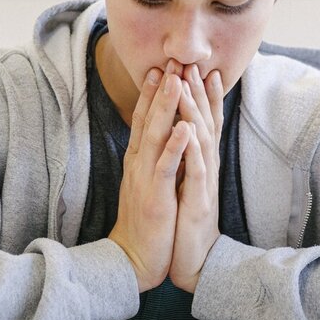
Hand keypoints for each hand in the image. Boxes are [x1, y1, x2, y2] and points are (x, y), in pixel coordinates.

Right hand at [108, 64, 193, 291]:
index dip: (154, 94)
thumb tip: (165, 137)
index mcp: (140, 160)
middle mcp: (139, 163)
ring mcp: (145, 177)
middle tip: (168, 61)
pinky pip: (165, 166)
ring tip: (175, 81)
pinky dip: (175, 145)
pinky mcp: (154, 195)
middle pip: (149, 119)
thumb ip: (156, 159)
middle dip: (159, 90)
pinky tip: (184, 127)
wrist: (135, 258)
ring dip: (165, 108)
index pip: (146, 120)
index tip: (162, 68)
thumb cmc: (147, 222)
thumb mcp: (151, 184)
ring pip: (155, 135)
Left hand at [168, 65, 222, 291]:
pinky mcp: (199, 200)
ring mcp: (205, 184)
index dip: (202, 96)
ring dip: (194, 111)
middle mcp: (206, 168)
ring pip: (201, 140)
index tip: (198, 69)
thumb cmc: (186, 225)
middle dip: (199, 92)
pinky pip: (196, 169)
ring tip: (185, 84)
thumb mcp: (185, 187)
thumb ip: (186, 162)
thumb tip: (183, 139)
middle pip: (205, 123)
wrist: (192, 262)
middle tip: (193, 63)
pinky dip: (191, 147)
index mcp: (199, 164)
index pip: (202, 124)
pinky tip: (187, 129)